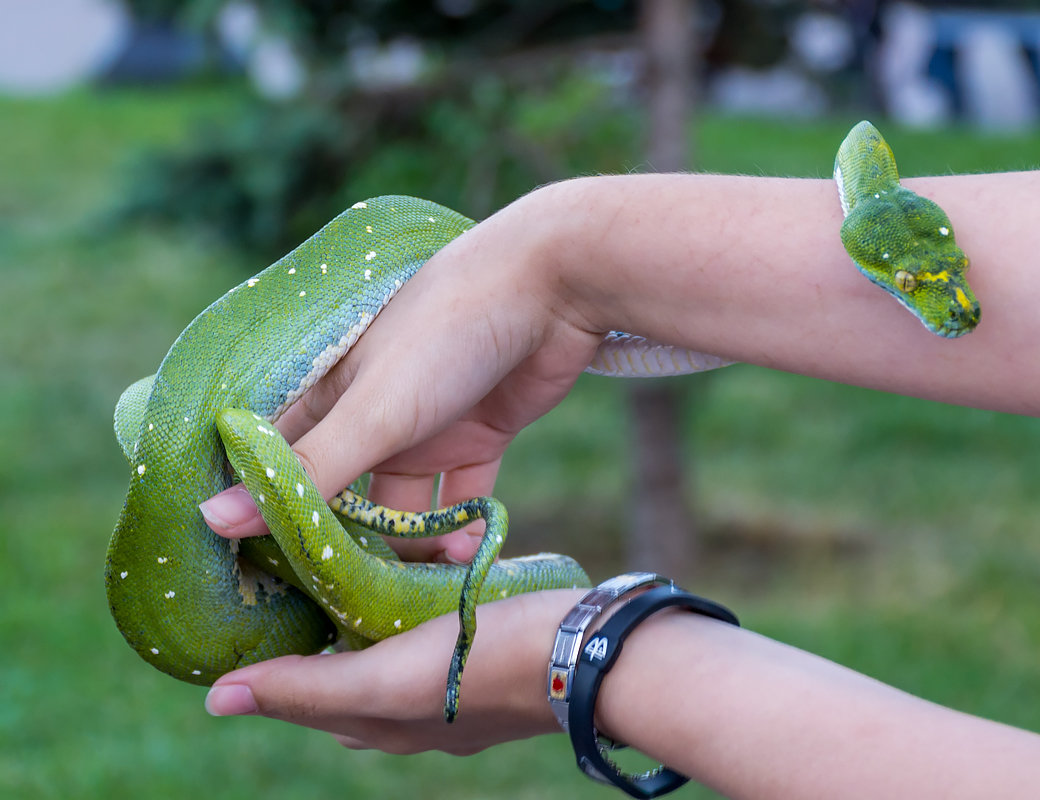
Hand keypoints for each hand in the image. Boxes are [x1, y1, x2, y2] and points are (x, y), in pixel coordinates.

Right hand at [200, 184, 603, 561]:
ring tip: (414, 601)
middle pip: (340, 502)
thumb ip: (309, 467)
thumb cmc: (449, 330)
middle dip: (342, 552)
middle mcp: (369, 417)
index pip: (277, 470)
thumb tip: (212, 519)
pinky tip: (465, 567)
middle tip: (343, 612)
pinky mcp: (479, 438)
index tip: (257, 587)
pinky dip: (463, 535)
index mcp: (327, 398)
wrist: (554, 285)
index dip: (263, 522)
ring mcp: (425, 429)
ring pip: (402, 511)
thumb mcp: (376, 407)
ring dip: (409, 553)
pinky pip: (461, 502)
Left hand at [204, 589, 584, 753]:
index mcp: (384, 726)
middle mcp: (416, 710)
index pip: (306, 698)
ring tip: (360, 552)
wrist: (584, 648)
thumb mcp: (382, 682)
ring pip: (394, 637)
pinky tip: (424, 560)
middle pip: (348, 667)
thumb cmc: (480, 667)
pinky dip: (422, 591)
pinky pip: (438, 618)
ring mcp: (457, 679)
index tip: (256, 609)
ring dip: (376, 599)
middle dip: (326, 625)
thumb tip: (216, 700)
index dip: (275, 666)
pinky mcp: (490, 646)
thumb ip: (305, 689)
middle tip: (304, 570)